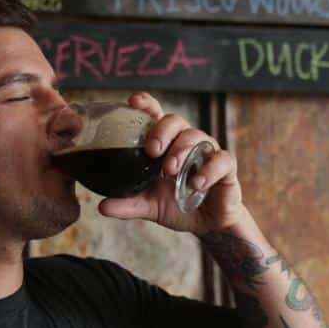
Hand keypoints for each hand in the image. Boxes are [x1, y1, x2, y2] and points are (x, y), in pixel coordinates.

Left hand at [96, 92, 247, 233]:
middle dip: (162, 131)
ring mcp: (207, 152)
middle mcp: (186, 142)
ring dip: (181, 150)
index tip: (133, 102)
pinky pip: (221, 160)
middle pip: (176, 121)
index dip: (146, 105)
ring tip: (170, 170)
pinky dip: (208, 170)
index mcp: (166, 145)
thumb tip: (102, 206)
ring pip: (197, 136)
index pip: (156, 116)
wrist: (208, 225)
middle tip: (152, 150)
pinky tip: (196, 184)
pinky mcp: (226, 167)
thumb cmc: (179, 205)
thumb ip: (128, 203)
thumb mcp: (149, 206)